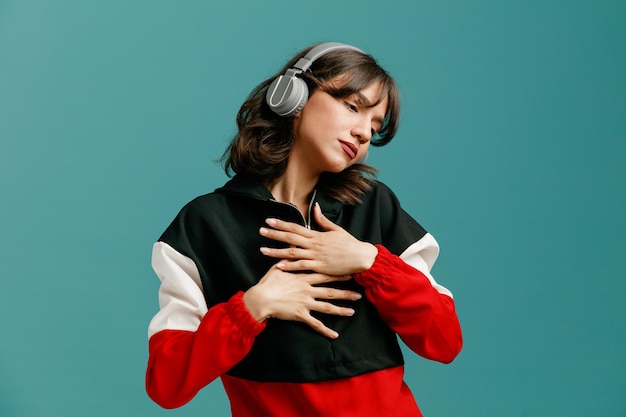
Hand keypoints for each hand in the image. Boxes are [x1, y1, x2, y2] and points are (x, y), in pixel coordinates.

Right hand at [242, 262, 361, 338]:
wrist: (261, 298)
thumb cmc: (269, 282)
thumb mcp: (279, 266)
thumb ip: (289, 256)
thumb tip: (294, 243)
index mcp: (303, 277)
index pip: (325, 275)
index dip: (338, 274)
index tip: (350, 273)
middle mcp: (307, 290)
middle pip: (330, 291)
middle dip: (345, 292)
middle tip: (359, 293)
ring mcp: (305, 303)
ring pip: (327, 307)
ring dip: (340, 309)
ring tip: (352, 311)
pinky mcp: (300, 314)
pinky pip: (315, 323)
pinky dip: (325, 330)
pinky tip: (335, 335)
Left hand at [259, 203, 377, 275]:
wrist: (361, 257)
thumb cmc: (349, 244)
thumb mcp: (336, 229)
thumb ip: (323, 220)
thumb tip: (315, 207)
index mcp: (317, 235)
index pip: (295, 227)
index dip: (281, 223)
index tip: (269, 220)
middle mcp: (314, 244)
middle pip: (290, 238)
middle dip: (274, 234)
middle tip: (261, 231)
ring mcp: (316, 256)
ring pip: (292, 253)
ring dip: (276, 252)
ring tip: (263, 250)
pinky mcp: (319, 268)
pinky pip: (302, 267)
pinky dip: (290, 266)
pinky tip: (279, 266)